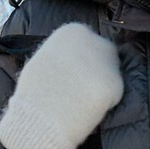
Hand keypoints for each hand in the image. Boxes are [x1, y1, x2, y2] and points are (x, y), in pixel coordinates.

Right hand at [0, 23, 123, 148]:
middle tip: (84, 89)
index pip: (87, 42)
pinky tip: (89, 109)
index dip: (83, 61)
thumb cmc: (34, 93)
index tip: (76, 75)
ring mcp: (105, 61)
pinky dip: (105, 103)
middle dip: (97, 70)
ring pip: (111, 73)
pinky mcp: (115, 84)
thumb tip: (71, 59)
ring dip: (102, 85)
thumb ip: (62, 54)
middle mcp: (93, 39)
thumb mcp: (43, 59)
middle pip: (104, 54)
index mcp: (73, 31)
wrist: (39, 117)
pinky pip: (115, 93)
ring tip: (82, 101)